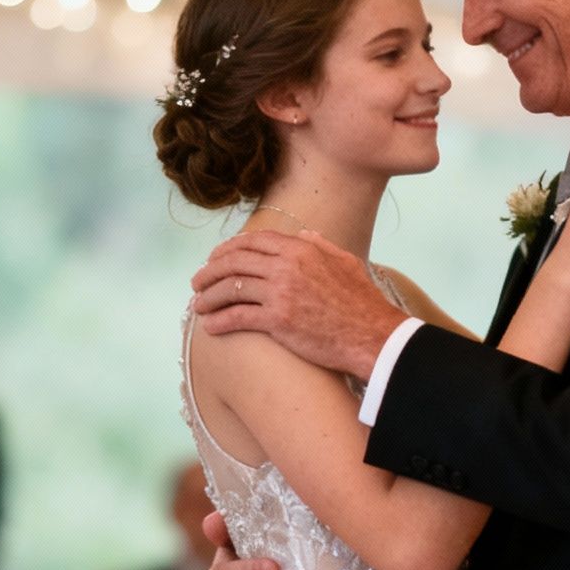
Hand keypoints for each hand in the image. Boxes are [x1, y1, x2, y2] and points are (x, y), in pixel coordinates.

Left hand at [189, 229, 407, 378]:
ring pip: (230, 288)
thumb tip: (304, 235)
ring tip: (199, 306)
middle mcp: (286, 266)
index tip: (215, 260)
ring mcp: (280, 293)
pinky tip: (211, 327)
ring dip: (208, 297)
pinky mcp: (277, 321)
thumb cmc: (362, 302)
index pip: (252, 242)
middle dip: (209, 272)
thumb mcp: (344, 262)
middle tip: (198, 283)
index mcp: (300, 249)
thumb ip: (321, 245)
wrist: (372, 335)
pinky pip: (238, 317)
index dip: (227, 250)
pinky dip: (219, 321)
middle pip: (234, 262)